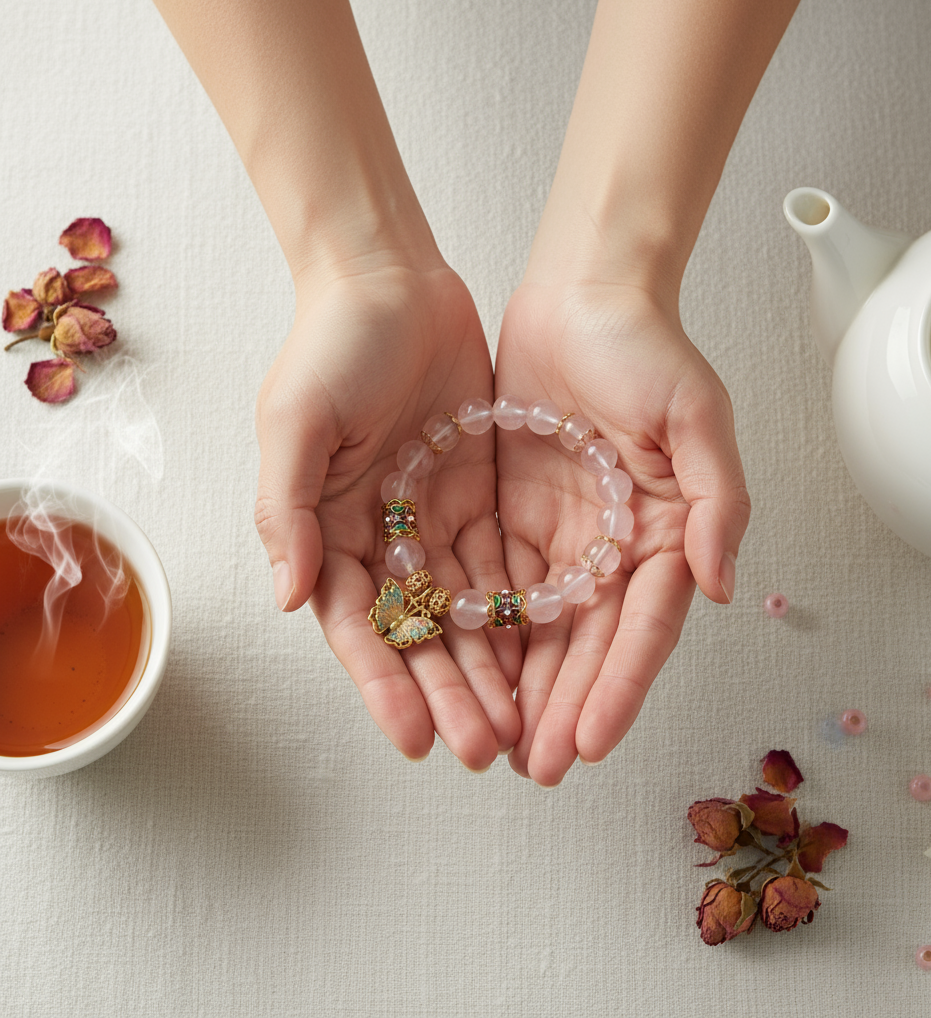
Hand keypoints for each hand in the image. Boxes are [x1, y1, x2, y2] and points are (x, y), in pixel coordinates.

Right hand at [255, 263, 520, 769]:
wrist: (391, 277)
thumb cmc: (332, 343)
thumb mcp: (295, 420)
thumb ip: (288, 509)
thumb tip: (290, 597)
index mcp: (329, 529)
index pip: (360, 625)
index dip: (386, 684)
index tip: (417, 739)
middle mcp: (380, 536)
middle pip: (418, 633)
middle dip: (449, 693)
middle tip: (488, 750)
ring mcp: (430, 517)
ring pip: (466, 609)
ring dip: (490, 667)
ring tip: (522, 724)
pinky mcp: (475, 493)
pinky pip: (501, 561)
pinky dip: (521, 607)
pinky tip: (545, 652)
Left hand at [495, 279, 749, 784]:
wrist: (580, 292)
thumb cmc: (646, 344)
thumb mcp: (697, 415)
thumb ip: (719, 503)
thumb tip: (722, 589)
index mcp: (664, 532)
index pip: (642, 627)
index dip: (619, 687)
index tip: (591, 742)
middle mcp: (614, 545)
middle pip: (589, 642)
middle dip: (566, 706)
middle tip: (540, 767)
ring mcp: (562, 534)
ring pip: (541, 626)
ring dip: (523, 685)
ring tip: (501, 744)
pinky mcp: (514, 514)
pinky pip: (497, 583)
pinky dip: (485, 631)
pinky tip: (468, 674)